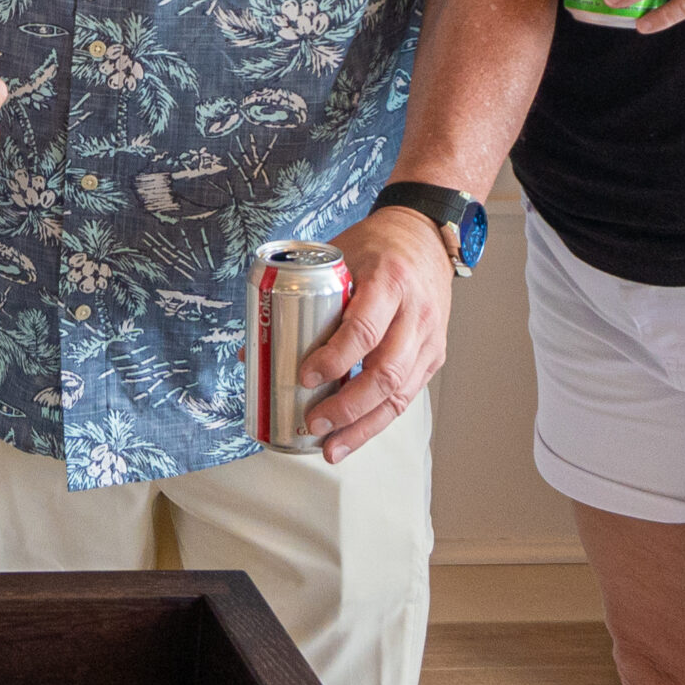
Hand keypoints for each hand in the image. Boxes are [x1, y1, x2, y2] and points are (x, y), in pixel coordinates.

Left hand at [288, 205, 448, 461]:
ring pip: (399, 393)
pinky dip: (378, 420)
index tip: (305, 376)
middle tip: (313, 422)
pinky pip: (407, 396)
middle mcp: (415, 312)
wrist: (424, 237)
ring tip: (331, 447)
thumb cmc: (375, 247)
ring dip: (363, 426)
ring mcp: (429, 338)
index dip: (334, 359)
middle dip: (347, 406)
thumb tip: (251, 350)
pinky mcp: (434, 355)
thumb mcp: (337, 257)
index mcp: (389, 281)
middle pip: (385, 371)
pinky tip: (354, 436)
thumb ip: (301, 295)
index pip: (364, 329)